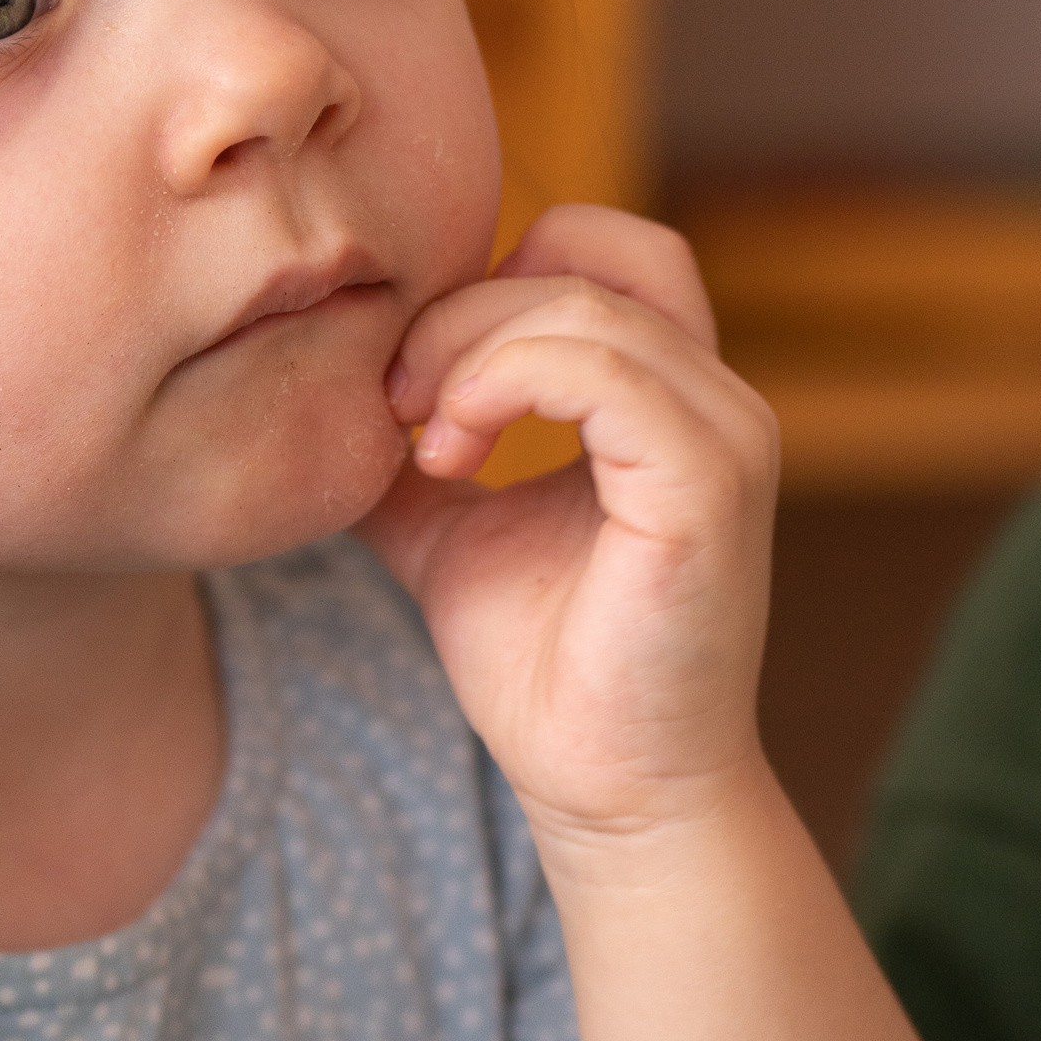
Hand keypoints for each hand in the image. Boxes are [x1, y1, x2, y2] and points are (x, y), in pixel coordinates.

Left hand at [362, 206, 777, 852]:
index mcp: (666, 398)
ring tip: (423, 442)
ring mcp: (724, 436)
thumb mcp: (447, 529)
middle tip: (391, 405)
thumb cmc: (544, 671)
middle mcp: (713, 400)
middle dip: (456, 315)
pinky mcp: (709, 485)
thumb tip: (315, 399)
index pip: (598, 246)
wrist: (609, 793)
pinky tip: (450, 451)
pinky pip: (601, 368)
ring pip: (580, 306)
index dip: (488, 277)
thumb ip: (410, 451)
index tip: (405, 377)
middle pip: (580, 259)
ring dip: (468, 355)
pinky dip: (503, 384)